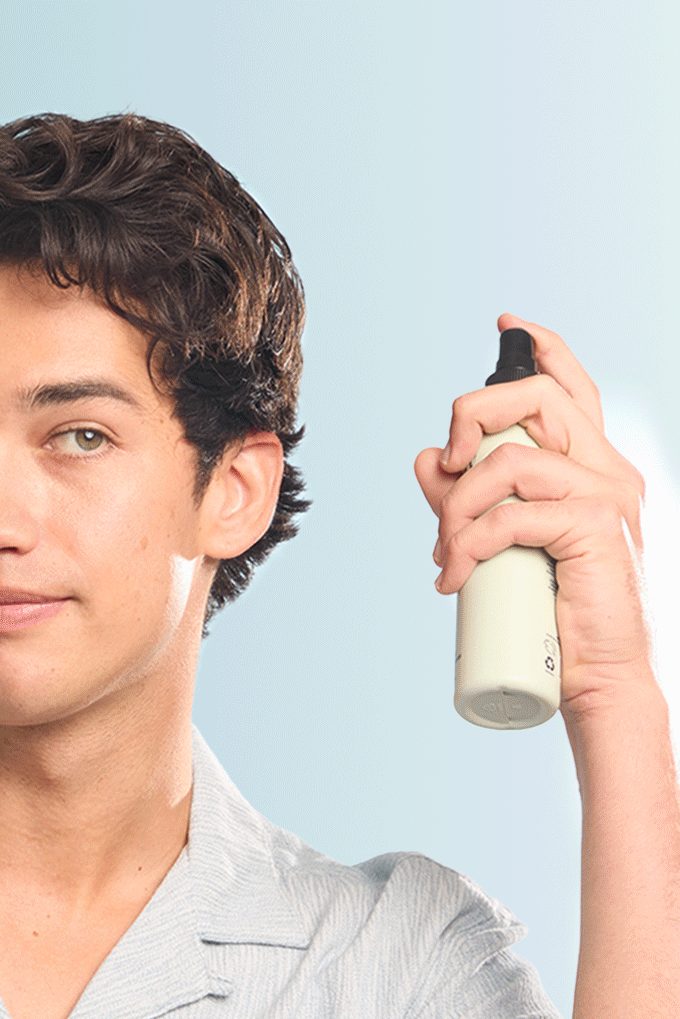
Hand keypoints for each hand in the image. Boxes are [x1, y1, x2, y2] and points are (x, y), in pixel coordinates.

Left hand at [414, 314, 650, 718]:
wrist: (595, 676)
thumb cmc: (550, 611)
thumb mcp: (500, 543)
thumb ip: (466, 497)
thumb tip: (427, 457)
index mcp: (593, 466)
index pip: (572, 389)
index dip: (542, 349)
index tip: (508, 323)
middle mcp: (608, 470)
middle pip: (535, 400)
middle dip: (471, 420)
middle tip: (446, 471)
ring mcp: (607, 496)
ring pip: (510, 462)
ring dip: (457, 508)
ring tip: (446, 553)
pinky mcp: (595, 528)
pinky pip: (511, 516)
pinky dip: (468, 545)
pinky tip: (454, 577)